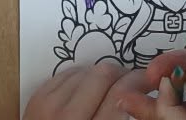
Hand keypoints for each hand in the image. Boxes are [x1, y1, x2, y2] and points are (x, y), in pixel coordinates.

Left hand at [25, 61, 152, 119]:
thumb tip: (137, 100)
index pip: (119, 95)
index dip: (138, 82)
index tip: (148, 82)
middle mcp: (69, 118)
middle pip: (103, 74)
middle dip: (122, 74)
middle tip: (131, 83)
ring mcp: (50, 105)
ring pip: (86, 69)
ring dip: (101, 75)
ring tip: (108, 88)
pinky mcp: (37, 97)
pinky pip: (67, 73)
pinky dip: (81, 77)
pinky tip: (87, 89)